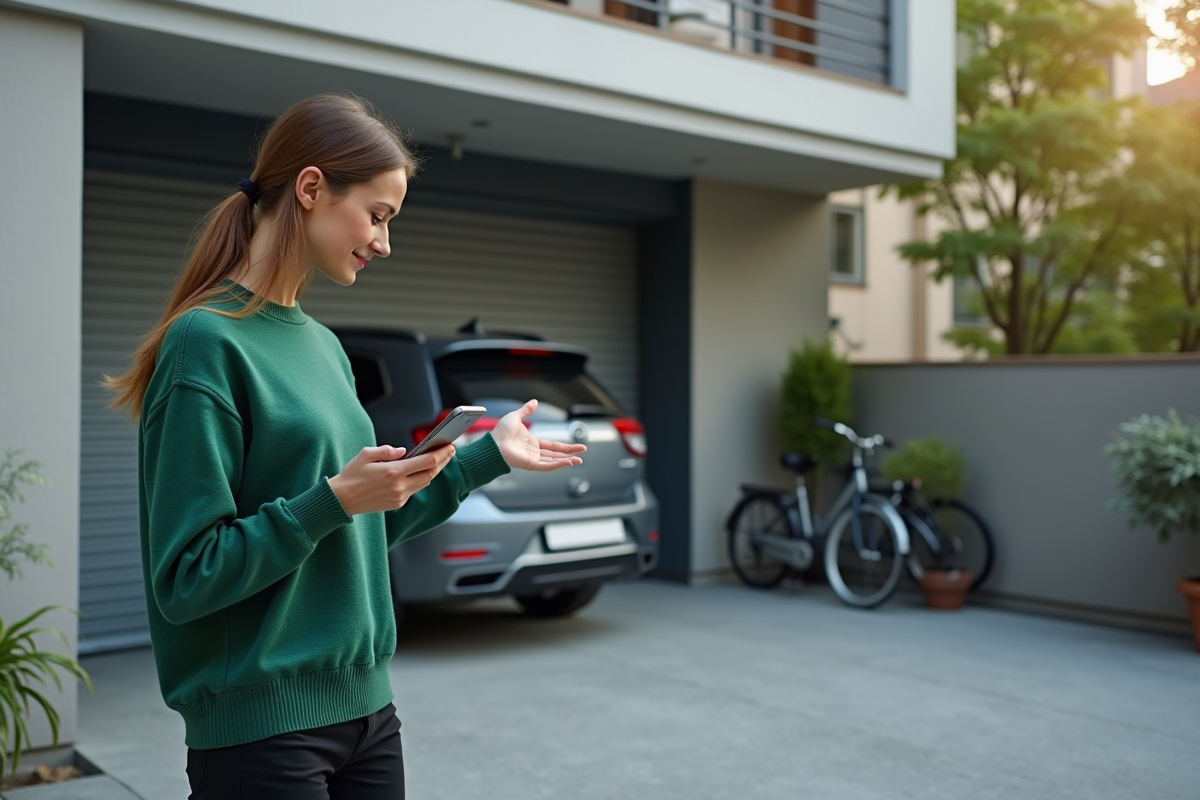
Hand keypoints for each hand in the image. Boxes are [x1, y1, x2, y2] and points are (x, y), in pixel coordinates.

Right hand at [327, 444, 456, 515]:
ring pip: (425, 482)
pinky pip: (415, 490)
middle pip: (431, 473)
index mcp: (393, 471)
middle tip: (450, 450)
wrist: (342, 499)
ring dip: (434, 471)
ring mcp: (399, 497)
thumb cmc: (351, 474)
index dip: (441, 453)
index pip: (426, 461)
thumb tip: (404, 451)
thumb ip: (387, 450)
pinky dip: (421, 479)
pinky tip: (423, 471)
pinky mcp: (397, 504)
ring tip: (440, 459)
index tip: (449, 446)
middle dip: (443, 461)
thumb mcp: (366, 454)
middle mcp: (399, 486)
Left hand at [492, 399, 585, 471]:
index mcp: (532, 442)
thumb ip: (526, 410)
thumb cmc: (500, 432)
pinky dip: (557, 464)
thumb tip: (534, 402)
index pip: (553, 445)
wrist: (493, 442)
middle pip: (556, 454)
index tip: (577, 447)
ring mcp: (533, 459)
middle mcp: (534, 452)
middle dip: (570, 453)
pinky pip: (546, 465)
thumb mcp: (516, 416)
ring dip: (567, 460)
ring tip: (579, 460)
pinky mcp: (530, 464)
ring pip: (553, 461)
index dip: (565, 446)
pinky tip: (567, 462)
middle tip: (582, 453)